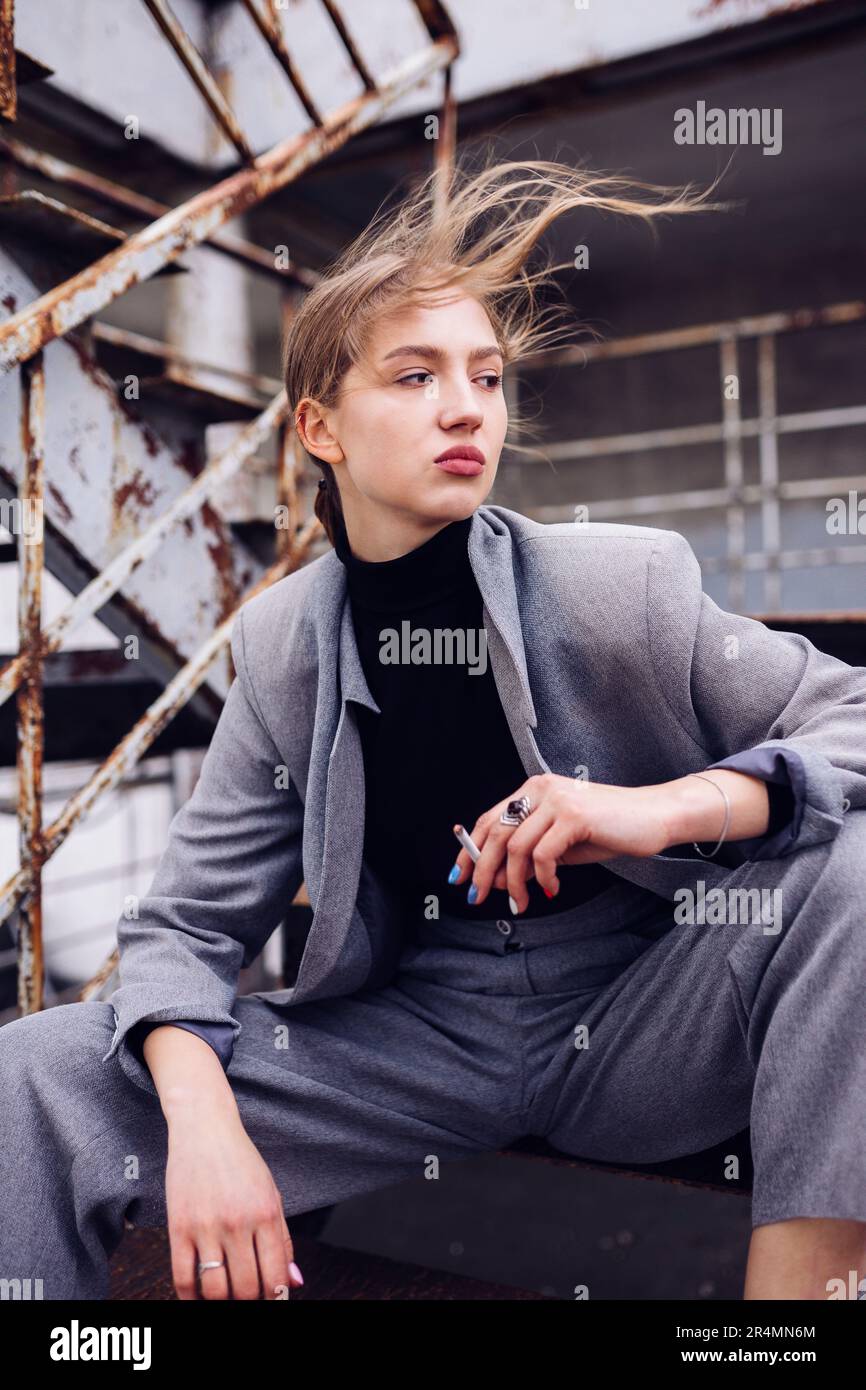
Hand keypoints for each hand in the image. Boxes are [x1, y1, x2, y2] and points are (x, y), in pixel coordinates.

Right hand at [165, 1107, 303, 1299]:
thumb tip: (293, 1282)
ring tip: (224, 1296)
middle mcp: (238, 1222)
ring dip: (221, 1302)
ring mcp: (207, 1226)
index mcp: (266, 1214)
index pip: (275, 1276)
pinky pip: (182, 1277)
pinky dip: (190, 1298)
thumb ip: (283, 1240)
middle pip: (245, 1289)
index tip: (270, 1298)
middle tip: (246, 1297)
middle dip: (248, 1301)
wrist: (204, 1128)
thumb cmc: (241, 1161)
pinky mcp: (178, 1227)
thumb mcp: (271, 1193)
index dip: (274, 1296)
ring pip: (214, 1290)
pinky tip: (197, 1297)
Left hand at [452, 773, 673, 912]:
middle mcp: (541, 789)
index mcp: (534, 790)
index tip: (459, 876)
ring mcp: (557, 800)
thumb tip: (496, 879)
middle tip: (477, 897)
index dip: (469, 849)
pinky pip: (543, 854)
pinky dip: (543, 877)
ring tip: (520, 903)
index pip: (489, 819)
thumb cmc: (609, 830)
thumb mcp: (562, 846)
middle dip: (482, 870)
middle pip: (495, 833)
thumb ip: (530, 856)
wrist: (654, 817)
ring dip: (513, 883)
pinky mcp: (574, 815)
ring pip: (516, 847)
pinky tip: (553, 889)